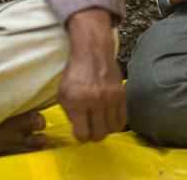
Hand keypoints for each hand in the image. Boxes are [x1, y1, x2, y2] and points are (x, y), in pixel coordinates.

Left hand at [58, 8, 124, 142]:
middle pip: (99, 134)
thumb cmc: (74, 73)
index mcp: (77, 102)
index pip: (82, 134)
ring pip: (113, 129)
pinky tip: (110, 117)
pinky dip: (117, 122)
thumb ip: (69, 113)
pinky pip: (123, 118)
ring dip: (106, 130)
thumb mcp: (63, 93)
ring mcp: (110, 98)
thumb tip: (79, 130)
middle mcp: (95, 101)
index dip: (80, 136)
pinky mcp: (121, 94)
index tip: (80, 131)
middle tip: (91, 129)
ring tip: (101, 123)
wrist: (92, 51)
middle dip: (93, 135)